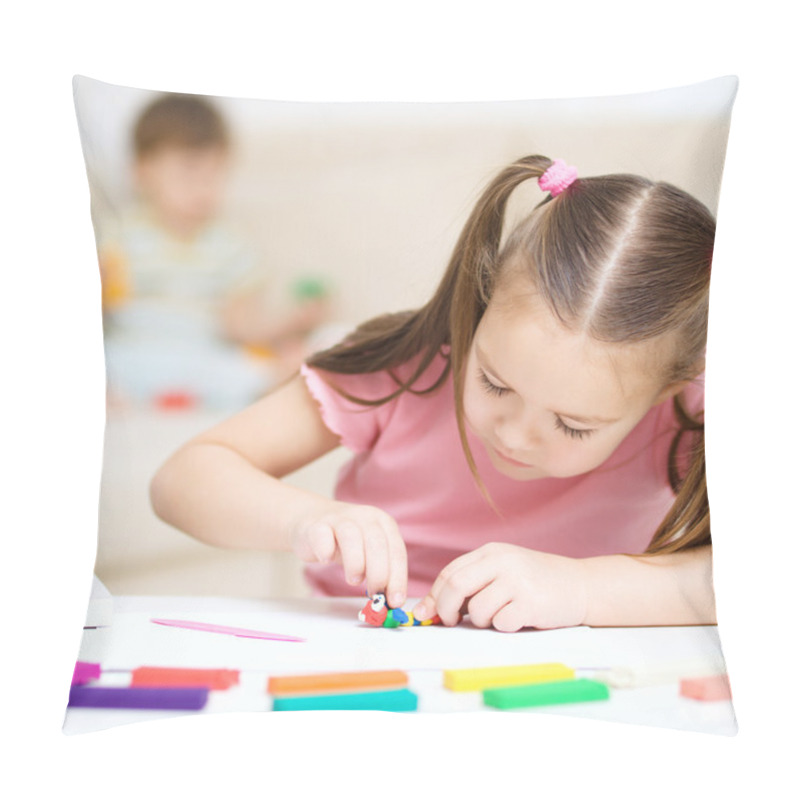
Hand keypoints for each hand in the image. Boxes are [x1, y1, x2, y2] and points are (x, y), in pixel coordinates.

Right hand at [290, 500, 407, 605]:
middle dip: (379, 574)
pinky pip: (322, 535)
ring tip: (354, 580)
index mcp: (384, 524)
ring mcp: (340, 519)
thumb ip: (382, 572)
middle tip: (374, 594)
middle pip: (377, 544)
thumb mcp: (369, 554)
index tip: (395, 601)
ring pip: (351, 537)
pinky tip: (326, 561)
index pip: (397, 552)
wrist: (314, 522)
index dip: (398, 579)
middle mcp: (365, 517)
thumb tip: (391, 602)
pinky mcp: (317, 525)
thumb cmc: (347, 543)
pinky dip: (325, 550)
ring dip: (355, 563)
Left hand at [412, 543, 588, 631]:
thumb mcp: (503, 571)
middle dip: (446, 610)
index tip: (429, 614)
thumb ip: (471, 583)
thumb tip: (428, 610)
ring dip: (481, 622)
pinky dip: (503, 627)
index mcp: (491, 551)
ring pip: (478, 610)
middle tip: (451, 622)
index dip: (434, 596)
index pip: (450, 573)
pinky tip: (519, 619)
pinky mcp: (531, 603)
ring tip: (499, 616)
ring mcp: (518, 581)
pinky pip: (501, 623)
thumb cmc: (536, 582)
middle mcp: (503, 562)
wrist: (581, 585)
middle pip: (456, 586)